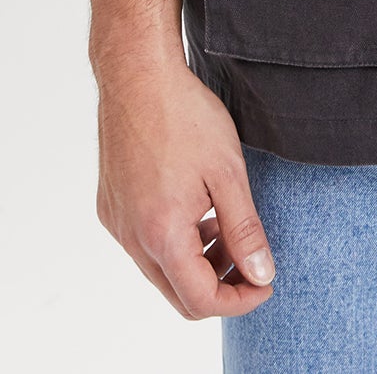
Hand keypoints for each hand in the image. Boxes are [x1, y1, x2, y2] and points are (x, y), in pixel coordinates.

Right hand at [94, 53, 276, 319]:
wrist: (137, 74)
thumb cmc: (185, 116)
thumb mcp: (228, 172)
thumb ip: (245, 230)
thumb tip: (261, 275)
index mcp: (162, 234)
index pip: (200, 301)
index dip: (239, 300)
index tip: (266, 282)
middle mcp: (132, 237)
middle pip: (177, 294)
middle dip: (219, 286)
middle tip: (251, 261)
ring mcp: (117, 223)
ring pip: (160, 270)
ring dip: (197, 263)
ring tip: (227, 228)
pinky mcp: (110, 206)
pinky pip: (143, 244)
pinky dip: (174, 242)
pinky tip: (198, 209)